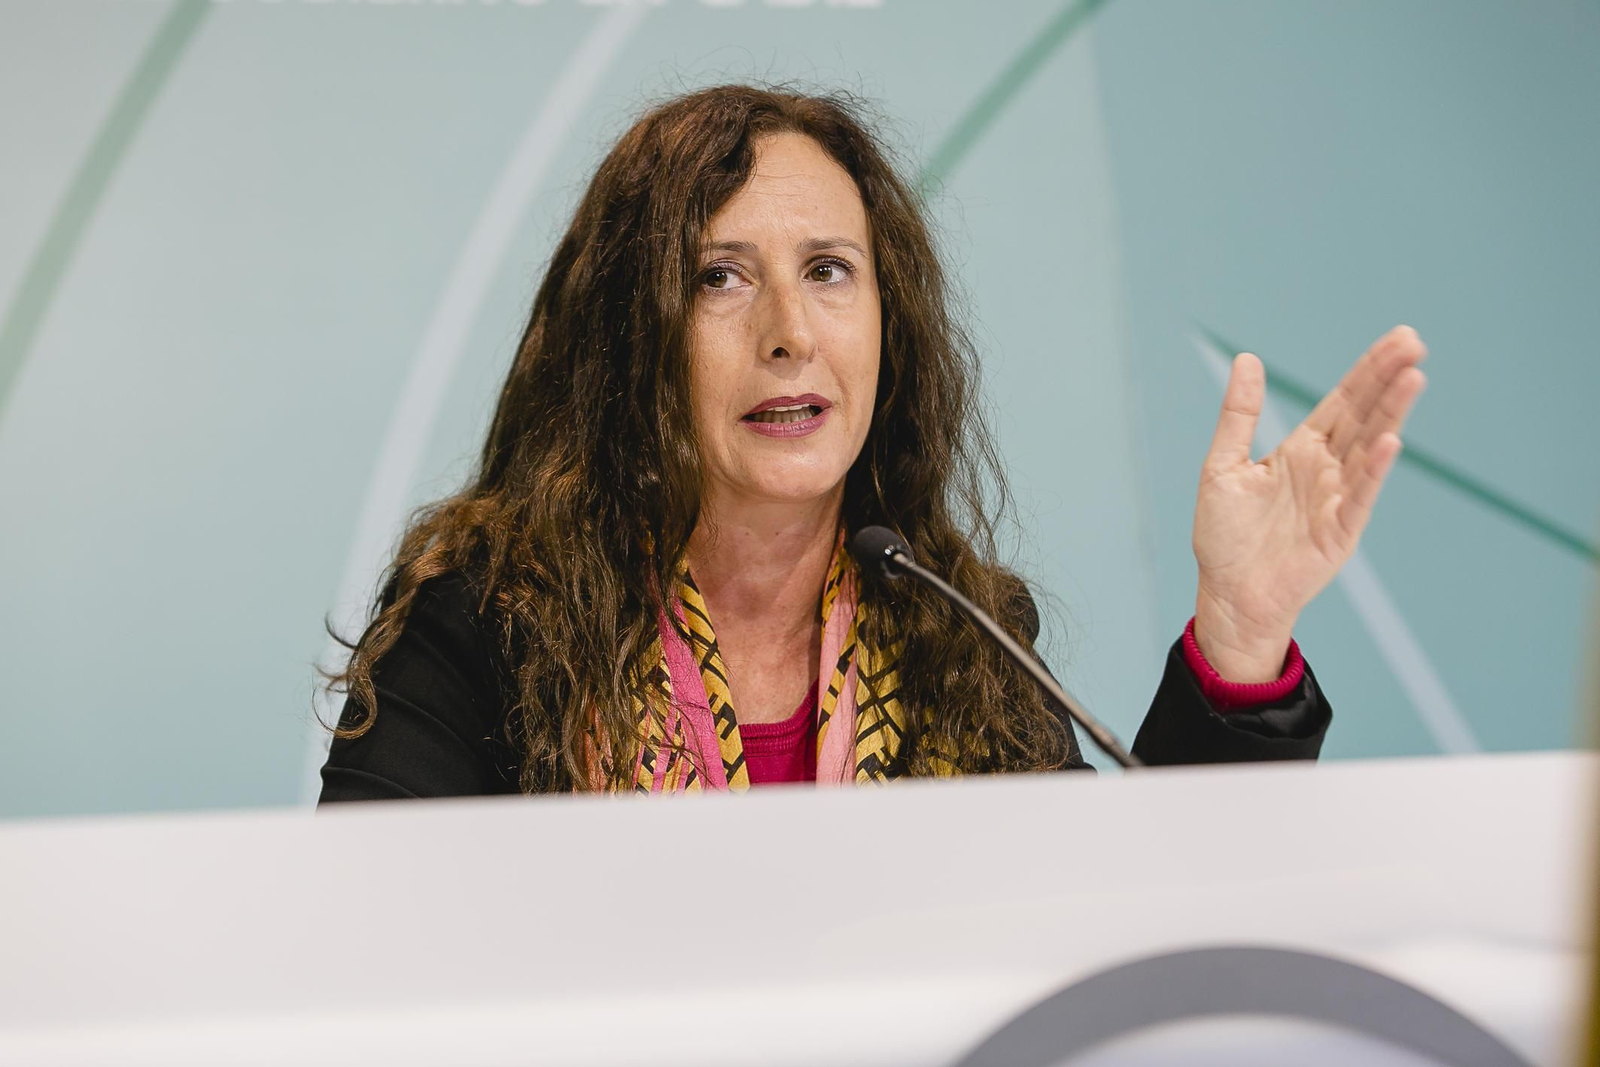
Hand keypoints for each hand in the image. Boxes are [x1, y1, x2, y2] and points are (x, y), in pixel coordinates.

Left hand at [1191, 325, 1427, 681]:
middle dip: (1387, 379)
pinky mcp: (1340, 531)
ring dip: (1390, 413)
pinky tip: (1389, 440)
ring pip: (1369, 447)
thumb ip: (1239, 415)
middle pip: (1364, 415)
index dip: (1367, 370)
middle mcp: (1326, 469)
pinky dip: (1374, 469)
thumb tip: (1247, 360)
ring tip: (1413, 377)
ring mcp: (1338, 499)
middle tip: (1414, 343)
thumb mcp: (1223, 466)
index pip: (1343, 401)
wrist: (1229, 595)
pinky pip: (1359, 495)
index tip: (1398, 338)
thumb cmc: (1224, 536)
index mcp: (1301, 450)